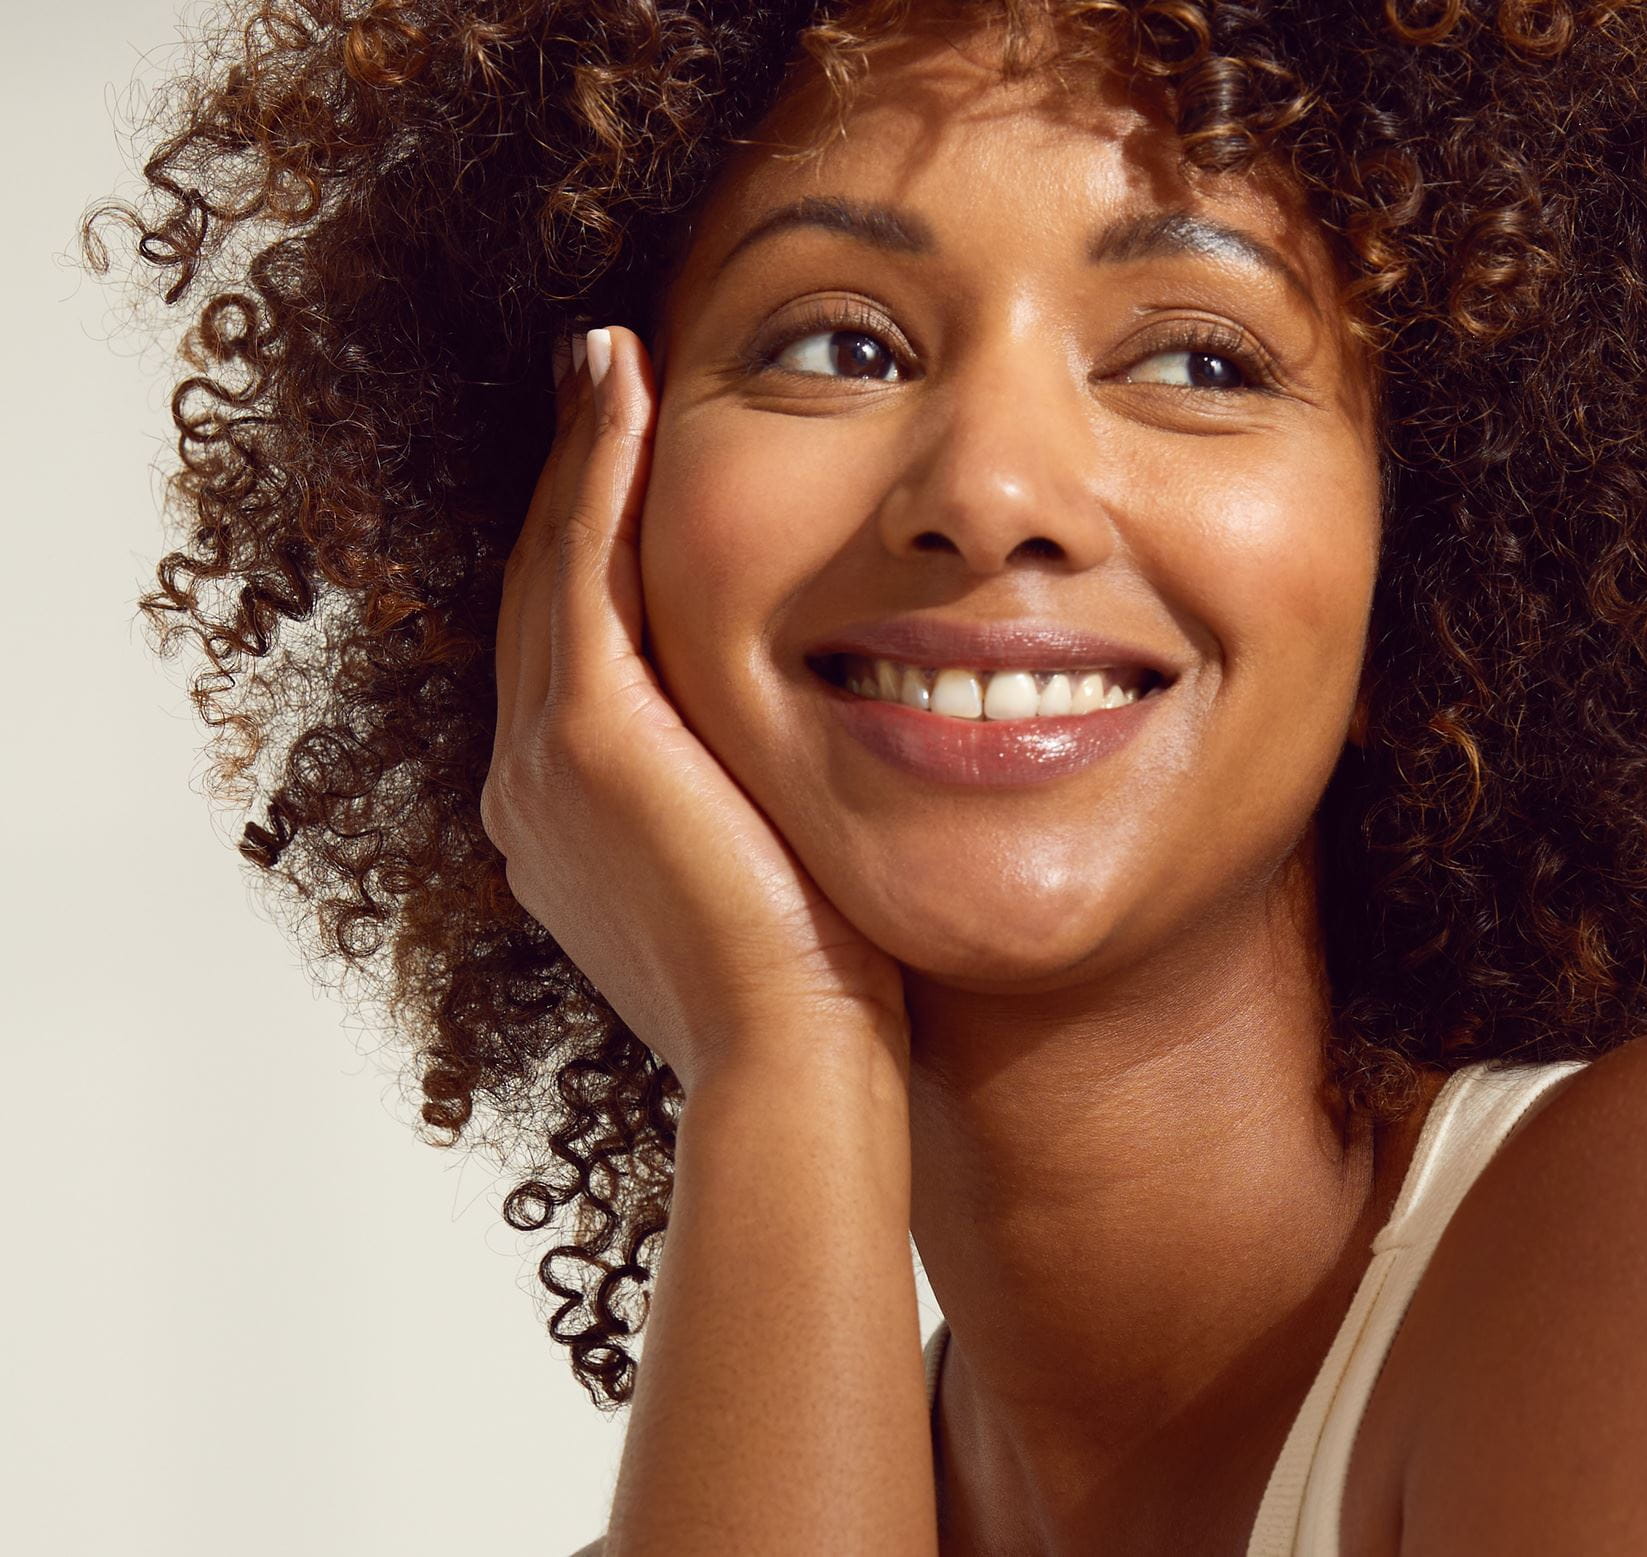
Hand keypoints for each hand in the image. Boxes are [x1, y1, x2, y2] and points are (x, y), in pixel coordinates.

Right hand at [482, 326, 909, 1098]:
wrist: (794, 1061)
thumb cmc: (817, 990)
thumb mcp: (771, 865)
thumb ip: (757, 792)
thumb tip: (824, 747)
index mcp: (569, 812)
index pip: (578, 638)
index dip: (596, 537)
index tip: (633, 451)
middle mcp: (530, 780)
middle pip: (548, 583)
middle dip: (574, 474)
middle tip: (604, 368)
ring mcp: (543, 757)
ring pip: (554, 560)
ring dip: (580, 448)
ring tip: (607, 355)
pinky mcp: (589, 736)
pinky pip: (582, 567)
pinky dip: (598, 472)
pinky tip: (623, 389)